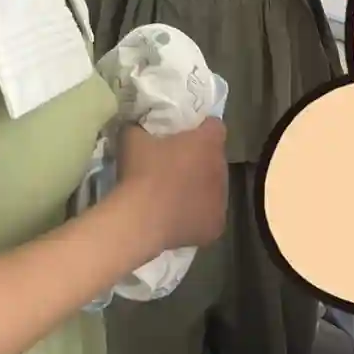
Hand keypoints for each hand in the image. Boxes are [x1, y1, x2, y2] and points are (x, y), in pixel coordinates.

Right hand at [116, 117, 227, 257]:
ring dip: (199, 189)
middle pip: (215, 159)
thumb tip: (136, 126)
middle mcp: (221, 169)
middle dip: (199, 161)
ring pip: (214, 189)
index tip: (183, 135)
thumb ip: (139, 127)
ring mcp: (221, 200)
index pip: (214, 126)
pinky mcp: (216, 227)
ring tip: (173, 196)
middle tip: (174, 166)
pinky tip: (176, 219)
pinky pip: (209, 217)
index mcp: (208, 143)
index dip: (200, 129)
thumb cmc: (140, 173)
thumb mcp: (132, 138)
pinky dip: (196, 217)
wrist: (141, 220)